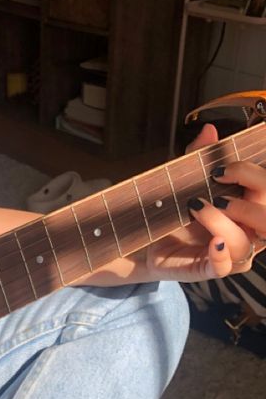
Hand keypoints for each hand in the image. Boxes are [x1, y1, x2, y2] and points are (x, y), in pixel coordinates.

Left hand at [145, 124, 265, 281]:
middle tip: (216, 184)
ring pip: (244, 242)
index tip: (222, 168)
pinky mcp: (207, 269)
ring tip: (196, 206)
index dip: (253, 175)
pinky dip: (221, 254)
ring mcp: (229, 254)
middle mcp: (246, 232)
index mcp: (249, 207)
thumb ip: (199, 156)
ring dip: (222, 221)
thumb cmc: (175, 210)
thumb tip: (210, 129)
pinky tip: (214, 240)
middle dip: (250, 196)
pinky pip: (223, 267)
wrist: (145, 240)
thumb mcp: (186, 179)